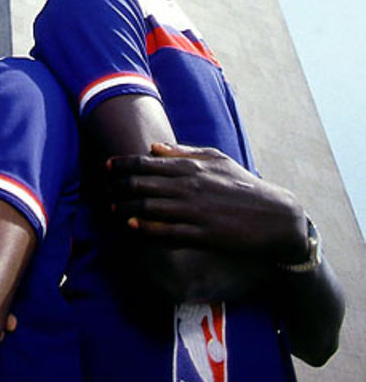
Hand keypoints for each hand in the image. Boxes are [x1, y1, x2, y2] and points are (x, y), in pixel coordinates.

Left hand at [106, 142, 308, 262]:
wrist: (276, 217)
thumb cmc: (244, 185)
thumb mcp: (217, 160)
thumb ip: (184, 152)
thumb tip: (154, 146)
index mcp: (192, 166)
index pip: (147, 162)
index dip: (123, 164)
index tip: (107, 166)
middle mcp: (190, 186)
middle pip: (142, 184)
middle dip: (119, 186)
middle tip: (105, 189)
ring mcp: (195, 211)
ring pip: (150, 207)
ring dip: (127, 207)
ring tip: (113, 208)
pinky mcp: (203, 235)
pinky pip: (167, 232)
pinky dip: (146, 229)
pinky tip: (132, 226)